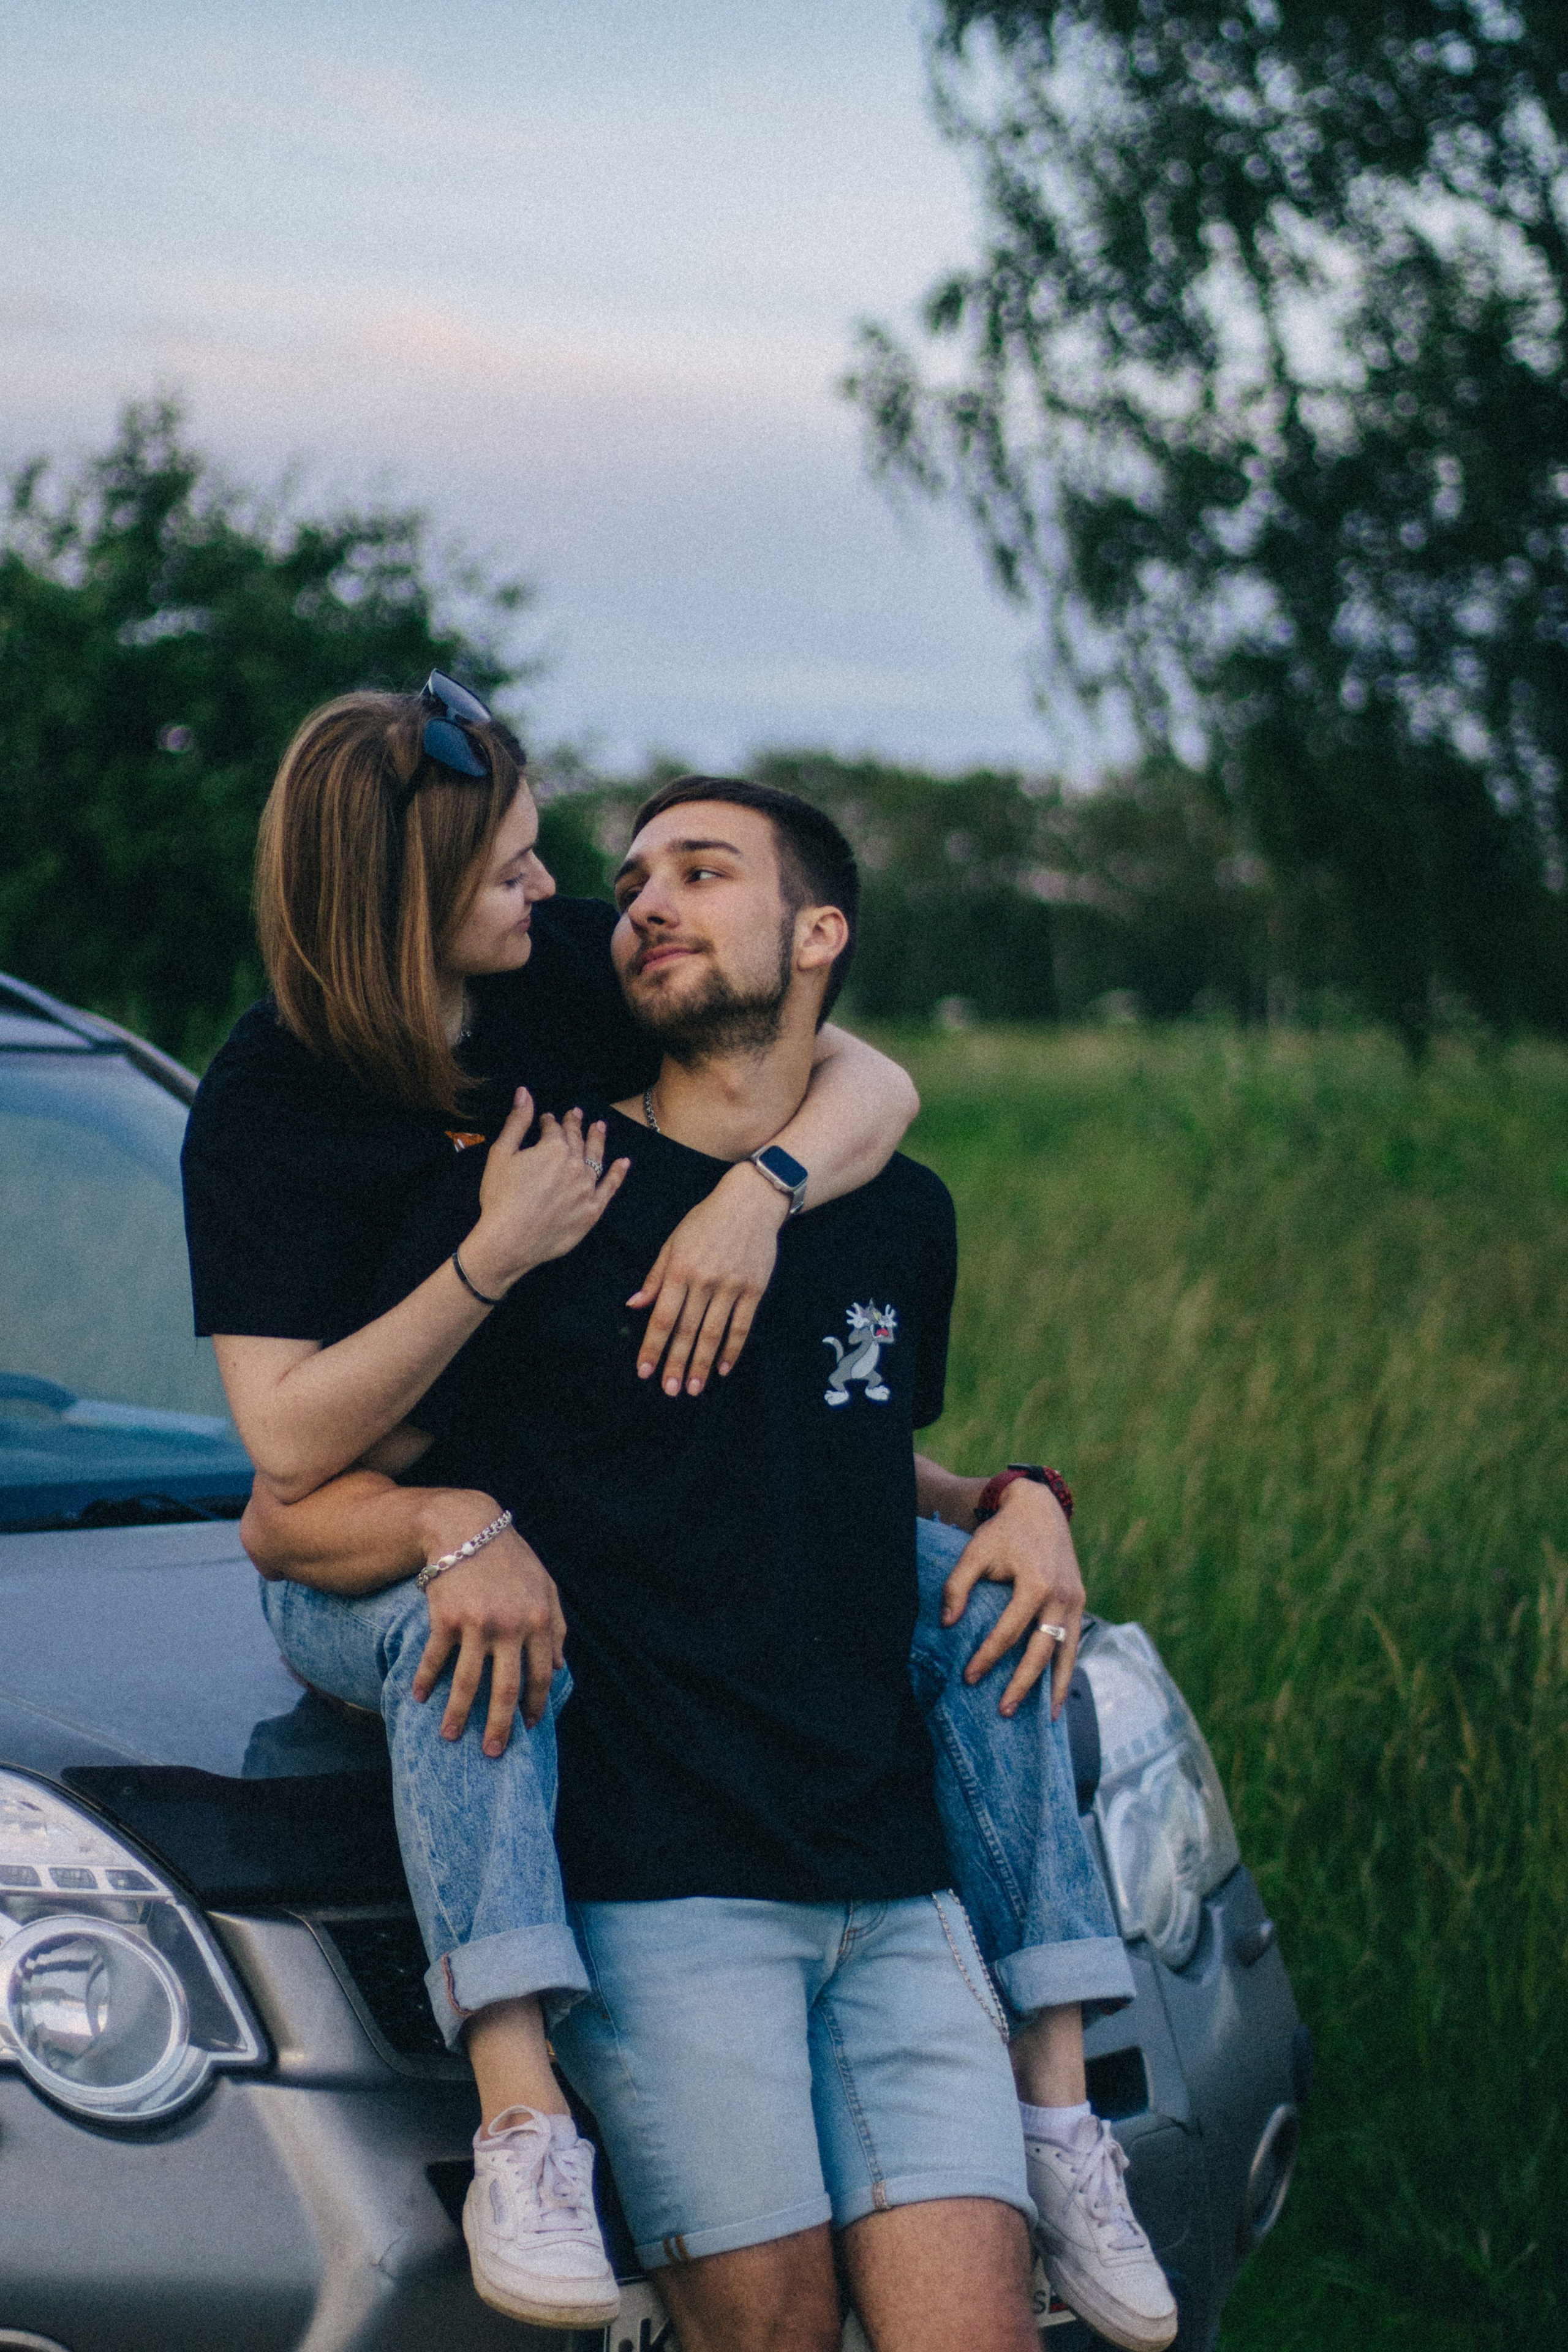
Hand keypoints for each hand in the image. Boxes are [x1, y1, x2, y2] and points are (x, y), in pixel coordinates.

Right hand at [411, 1516, 567, 1752]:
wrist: (467, 1527)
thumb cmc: (510, 1560)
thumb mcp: (545, 1586)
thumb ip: (557, 1626)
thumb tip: (560, 1667)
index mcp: (540, 1621)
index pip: (541, 1676)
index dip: (534, 1705)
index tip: (527, 1728)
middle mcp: (510, 1626)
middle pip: (505, 1690)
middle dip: (499, 1726)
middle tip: (492, 1753)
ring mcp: (477, 1623)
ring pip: (467, 1683)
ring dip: (457, 1715)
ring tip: (449, 1737)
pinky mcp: (446, 1618)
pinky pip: (435, 1659)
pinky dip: (424, 1681)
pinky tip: (417, 1698)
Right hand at [467, 1093, 629, 1293]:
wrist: (508, 1241)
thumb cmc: (500, 1198)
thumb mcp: (501, 1153)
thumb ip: (517, 1121)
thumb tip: (525, 1092)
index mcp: (553, 1148)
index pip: (554, 1128)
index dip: (549, 1122)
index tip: (546, 1119)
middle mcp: (575, 1165)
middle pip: (576, 1140)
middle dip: (574, 1125)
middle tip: (576, 1115)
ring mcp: (586, 1189)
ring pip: (595, 1158)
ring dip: (598, 1140)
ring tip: (600, 1127)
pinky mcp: (592, 1211)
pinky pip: (609, 1188)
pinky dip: (617, 1173)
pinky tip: (623, 1162)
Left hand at [628, 1160, 786, 1395]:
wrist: (752, 1201)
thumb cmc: (707, 1220)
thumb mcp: (674, 1241)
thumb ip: (655, 1275)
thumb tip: (635, 1305)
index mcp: (680, 1269)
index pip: (663, 1317)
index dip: (652, 1346)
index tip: (644, 1371)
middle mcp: (705, 1280)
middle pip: (687, 1331)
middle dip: (676, 1363)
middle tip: (670, 1390)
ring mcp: (732, 1286)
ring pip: (714, 1333)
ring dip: (702, 1364)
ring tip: (694, 1388)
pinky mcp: (754, 1288)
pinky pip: (742, 1325)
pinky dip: (732, 1349)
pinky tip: (723, 1368)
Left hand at [940, 1479, 1085, 1719]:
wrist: (1040, 1508)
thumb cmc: (1003, 1532)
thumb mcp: (975, 1551)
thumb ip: (957, 1586)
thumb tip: (947, 1624)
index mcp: (1035, 1584)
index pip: (1008, 1633)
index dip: (987, 1658)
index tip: (969, 1677)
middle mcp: (1060, 1597)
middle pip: (1041, 1651)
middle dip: (1022, 1684)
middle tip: (1004, 1710)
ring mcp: (1075, 1601)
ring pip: (1067, 1652)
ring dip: (1057, 1686)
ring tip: (1048, 1718)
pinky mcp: (1080, 1602)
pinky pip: (1074, 1642)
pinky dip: (1068, 1668)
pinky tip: (1058, 1691)